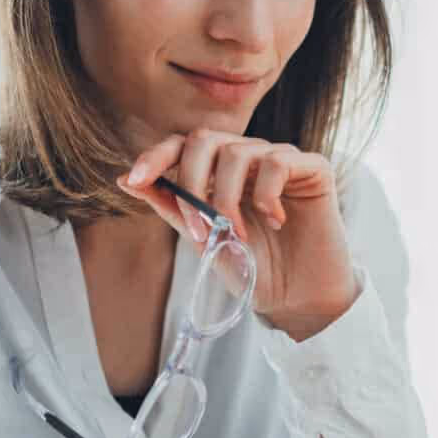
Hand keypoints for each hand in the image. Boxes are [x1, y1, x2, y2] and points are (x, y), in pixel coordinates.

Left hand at [118, 130, 359, 341]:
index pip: (182, 145)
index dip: (156, 155)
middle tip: (200, 228)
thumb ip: (171, 206)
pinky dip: (267, 194)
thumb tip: (125, 180)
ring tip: (239, 236)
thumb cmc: (253, 269)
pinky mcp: (312, 168)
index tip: (135, 179)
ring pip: (237, 151)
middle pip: (204, 138)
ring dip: (227, 198)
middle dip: (191, 181)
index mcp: (219, 172)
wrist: (296, 299)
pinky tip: (276, 221)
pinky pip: (278, 161)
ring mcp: (280, 159)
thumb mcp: (203, 238)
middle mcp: (248, 158)